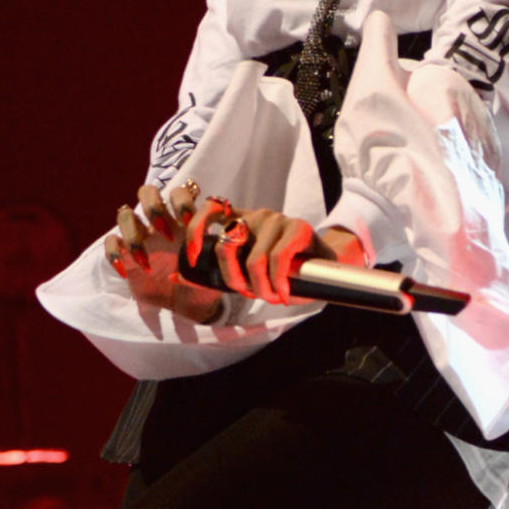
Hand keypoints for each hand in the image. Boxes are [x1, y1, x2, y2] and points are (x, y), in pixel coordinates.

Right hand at [104, 182, 222, 323]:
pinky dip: (114, 254)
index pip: (179, 193)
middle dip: (153, 207)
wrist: (188, 306)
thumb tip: (220, 247)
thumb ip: (215, 257)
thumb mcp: (213, 270)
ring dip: (133, 234)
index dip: (182, 202)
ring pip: (124, 214)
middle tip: (166, 234)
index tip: (189, 222)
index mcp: (183, 221)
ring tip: (147, 262)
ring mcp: (141, 236)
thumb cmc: (203, 282)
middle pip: (147, 192)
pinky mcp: (124, 254)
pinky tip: (125, 272)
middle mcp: (160, 223)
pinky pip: (111, 243)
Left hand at [180, 200, 365, 305]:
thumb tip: (176, 276)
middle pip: (226, 245)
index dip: (194, 230)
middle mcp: (255, 215)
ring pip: (253, 260)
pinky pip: (277, 261)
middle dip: (234, 280)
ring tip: (273, 297)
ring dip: (261, 288)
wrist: (332, 265)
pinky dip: (277, 283)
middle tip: (250, 294)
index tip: (191, 254)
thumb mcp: (250, 271)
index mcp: (241, 220)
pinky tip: (284, 294)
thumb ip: (219, 272)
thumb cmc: (287, 271)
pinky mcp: (298, 227)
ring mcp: (276, 220)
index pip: (208, 211)